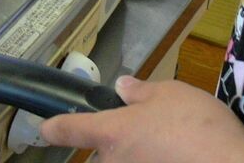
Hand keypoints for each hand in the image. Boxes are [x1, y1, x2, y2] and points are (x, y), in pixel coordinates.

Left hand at [39, 76, 243, 162]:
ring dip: (142, 155)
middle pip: (104, 153)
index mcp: (111, 132)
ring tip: (173, 145)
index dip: (54, 127)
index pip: (69, 129)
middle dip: (120, 142)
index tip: (45, 128)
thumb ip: (141, 92)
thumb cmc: (198, 127)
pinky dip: (158, 160)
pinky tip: (181, 156)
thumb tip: (122, 89)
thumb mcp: (171, 93)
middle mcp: (114, 162)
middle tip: (154, 129)